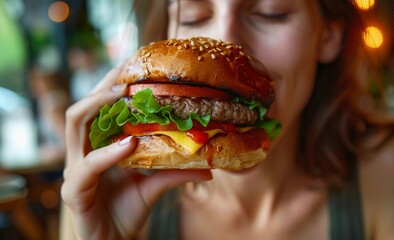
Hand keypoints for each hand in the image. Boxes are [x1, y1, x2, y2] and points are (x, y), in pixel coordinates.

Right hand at [61, 64, 211, 238]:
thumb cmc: (128, 211)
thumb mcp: (156, 185)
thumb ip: (176, 172)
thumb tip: (209, 165)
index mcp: (97, 146)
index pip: (97, 109)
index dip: (110, 86)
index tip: (132, 67)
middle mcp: (81, 153)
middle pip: (82, 109)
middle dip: (102, 87)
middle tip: (126, 73)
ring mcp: (75, 170)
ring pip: (76, 127)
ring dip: (97, 106)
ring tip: (123, 95)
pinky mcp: (74, 191)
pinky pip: (87, 166)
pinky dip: (107, 153)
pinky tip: (128, 144)